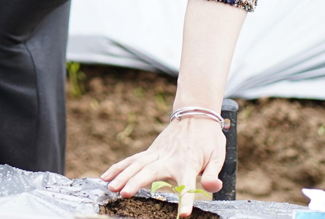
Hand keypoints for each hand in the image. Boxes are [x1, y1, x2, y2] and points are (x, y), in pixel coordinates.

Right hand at [101, 117, 226, 217]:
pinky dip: (118, 167)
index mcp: (187, 163)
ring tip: (110, 187)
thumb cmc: (208, 139)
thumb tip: (212, 187)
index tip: (183, 214)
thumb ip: (213, 173)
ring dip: (122, 175)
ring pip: (136, 164)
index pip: (187, 184)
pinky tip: (106, 176)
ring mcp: (157, 153)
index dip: (186, 199)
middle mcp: (169, 158)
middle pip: (150, 171)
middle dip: (136, 182)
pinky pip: (132, 160)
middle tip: (125, 193)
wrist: (196, 115)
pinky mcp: (150, 152)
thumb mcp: (218, 156)